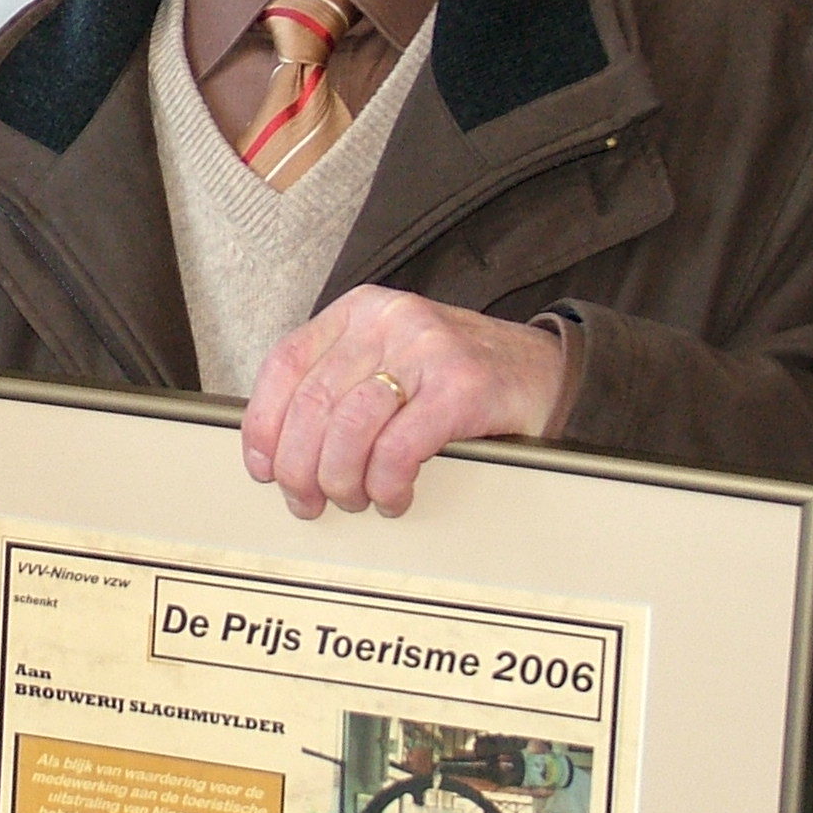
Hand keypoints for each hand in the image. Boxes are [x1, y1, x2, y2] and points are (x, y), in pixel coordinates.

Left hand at [240, 287, 565, 519]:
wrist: (548, 374)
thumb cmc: (459, 377)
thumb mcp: (390, 360)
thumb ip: (340, 383)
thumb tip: (278, 447)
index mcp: (360, 311)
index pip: (284, 364)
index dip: (264, 424)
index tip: (263, 467)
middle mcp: (388, 321)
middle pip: (312, 404)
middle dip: (300, 469)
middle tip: (308, 502)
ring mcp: (427, 349)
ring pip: (348, 430)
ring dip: (342, 482)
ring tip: (356, 500)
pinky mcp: (462, 387)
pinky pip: (398, 449)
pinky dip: (386, 485)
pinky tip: (393, 497)